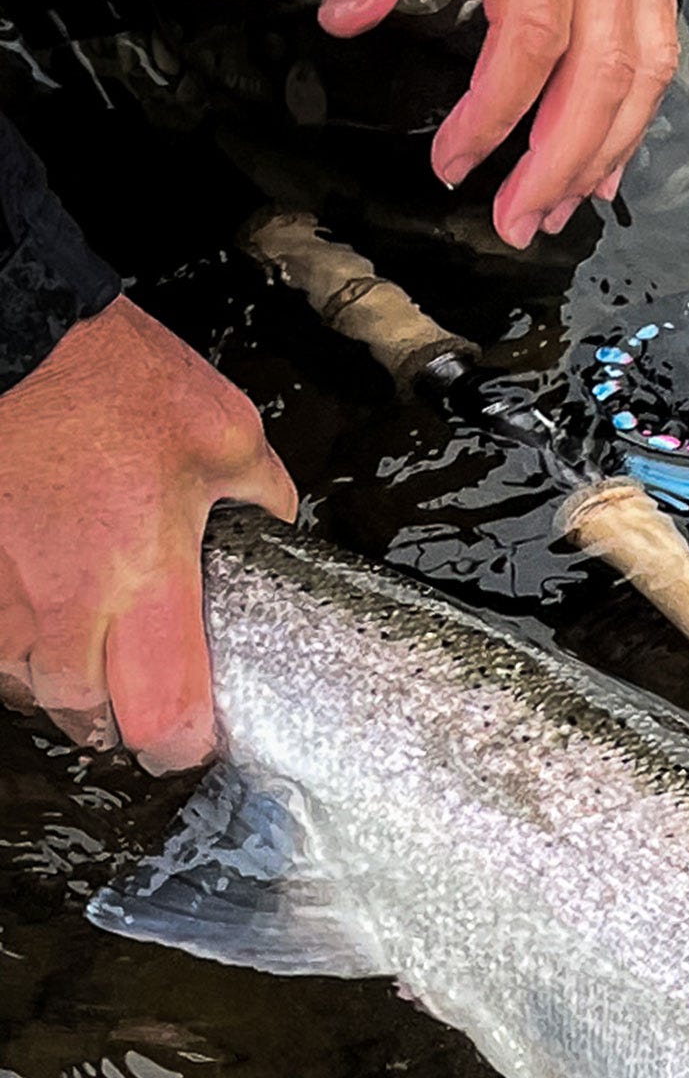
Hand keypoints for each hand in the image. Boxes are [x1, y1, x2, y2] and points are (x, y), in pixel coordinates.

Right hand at [0, 300, 296, 771]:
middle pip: (85, 715)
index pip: (160, 713)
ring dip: (60, 687)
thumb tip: (272, 520)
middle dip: (116, 725)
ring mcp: (10, 585)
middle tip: (139, 712)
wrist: (16, 335)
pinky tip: (38, 627)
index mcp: (147, 579)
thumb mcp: (223, 432)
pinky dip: (13, 646)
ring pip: (26, 683)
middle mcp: (71, 598)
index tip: (193, 737)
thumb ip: (259, 492)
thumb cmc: (111, 377)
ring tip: (91, 674)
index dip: (179, 743)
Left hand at [318, 0, 676, 248]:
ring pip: (649, 70)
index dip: (492, 118)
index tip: (452, 162)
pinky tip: (614, 144)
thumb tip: (345, 19)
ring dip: (611, 149)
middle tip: (518, 222)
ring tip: (569, 203)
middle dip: (560, 165)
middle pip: (604, 79)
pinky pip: (662, 37)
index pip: (528, 43)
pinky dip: (642, 105)